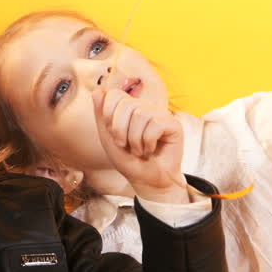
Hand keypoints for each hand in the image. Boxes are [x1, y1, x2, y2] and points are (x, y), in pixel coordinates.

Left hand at [92, 88, 188, 203]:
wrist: (147, 181)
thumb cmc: (129, 161)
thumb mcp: (108, 140)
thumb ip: (101, 116)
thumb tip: (98, 91)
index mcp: (129, 109)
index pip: (114, 94)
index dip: (108, 113)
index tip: (111, 132)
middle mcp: (145, 107)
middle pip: (126, 103)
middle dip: (119, 129)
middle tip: (124, 144)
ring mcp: (160, 114)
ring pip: (140, 115)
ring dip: (135, 140)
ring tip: (138, 150)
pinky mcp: (173, 124)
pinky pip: (155, 124)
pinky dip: (148, 142)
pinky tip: (151, 149)